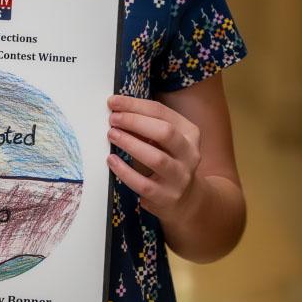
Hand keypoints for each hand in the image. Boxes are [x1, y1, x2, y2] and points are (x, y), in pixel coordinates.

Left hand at [106, 94, 201, 225]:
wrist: (186, 199)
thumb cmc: (169, 161)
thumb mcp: (165, 141)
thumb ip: (147, 126)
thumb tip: (117, 110)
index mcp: (190, 133)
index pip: (162, 112)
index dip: (135, 105)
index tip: (113, 102)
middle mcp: (190, 154)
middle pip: (165, 132)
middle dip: (135, 122)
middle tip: (113, 119)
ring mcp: (180, 177)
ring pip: (157, 158)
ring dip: (130, 144)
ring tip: (112, 135)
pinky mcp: (167, 197)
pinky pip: (143, 184)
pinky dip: (125, 171)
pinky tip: (112, 160)